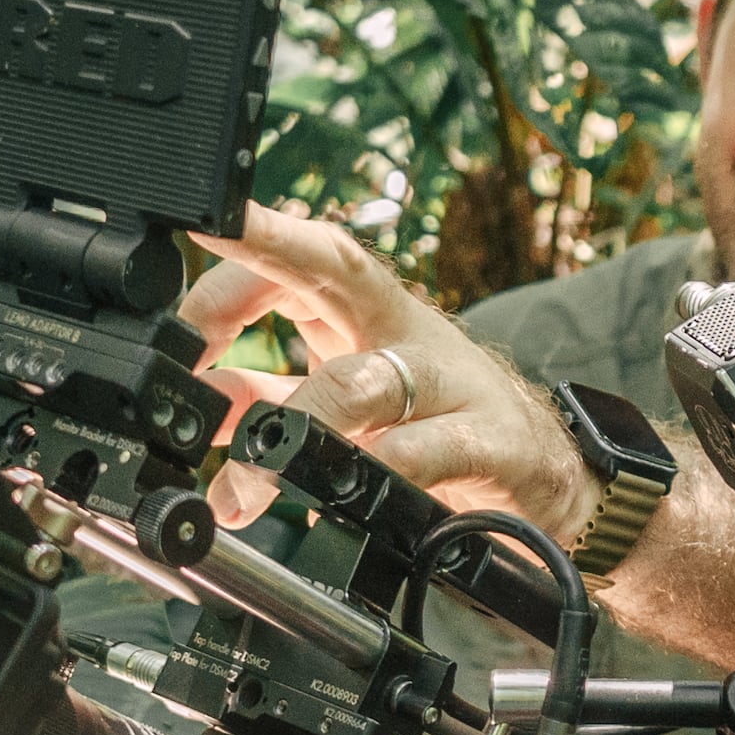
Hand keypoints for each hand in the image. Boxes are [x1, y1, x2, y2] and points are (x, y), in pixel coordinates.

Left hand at [179, 207, 586, 539]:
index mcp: (367, 316)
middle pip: (339, 267)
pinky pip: (431, 450)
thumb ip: (273, 400)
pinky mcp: (493, 441)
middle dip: (272, 248)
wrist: (552, 480)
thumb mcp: (348, 409)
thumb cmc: (445, 428)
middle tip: (212, 247)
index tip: (181, 267)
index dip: (236, 264)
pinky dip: (386, 467)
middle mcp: (406, 332)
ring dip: (297, 425)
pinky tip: (353, 487)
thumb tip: (201, 402)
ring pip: (365, 378)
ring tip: (249, 479)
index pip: (297, 263)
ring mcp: (451, 383)